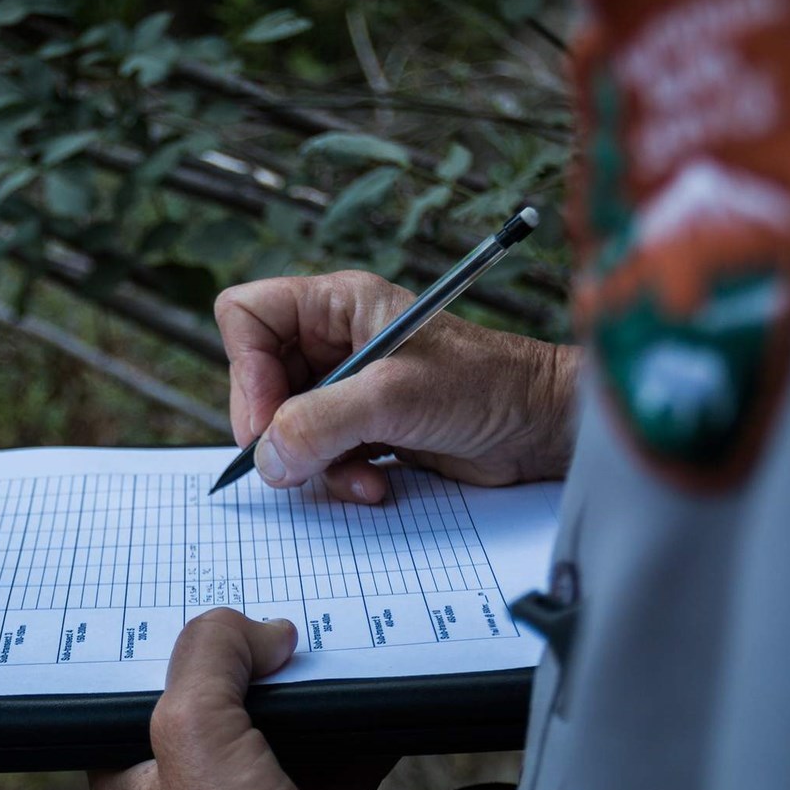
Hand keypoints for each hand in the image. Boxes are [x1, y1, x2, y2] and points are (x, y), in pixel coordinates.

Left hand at [89, 609, 391, 789]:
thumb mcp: (197, 736)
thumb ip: (209, 661)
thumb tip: (259, 632)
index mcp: (134, 779)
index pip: (143, 689)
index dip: (178, 646)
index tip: (216, 612)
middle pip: (221, 706)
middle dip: (257, 666)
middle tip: (282, 630)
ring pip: (281, 736)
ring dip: (313, 698)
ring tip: (333, 658)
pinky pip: (333, 769)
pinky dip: (357, 739)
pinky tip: (373, 710)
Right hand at [215, 270, 579, 500]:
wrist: (543, 430)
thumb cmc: (486, 386)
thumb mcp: (394, 398)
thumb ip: (320, 424)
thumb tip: (266, 458)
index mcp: (336, 305)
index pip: (248, 317)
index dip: (246, 368)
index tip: (269, 418)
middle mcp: (334, 341)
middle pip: (259, 380)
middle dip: (278, 429)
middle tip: (296, 462)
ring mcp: (347, 387)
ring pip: (285, 426)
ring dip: (313, 462)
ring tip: (356, 474)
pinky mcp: (363, 428)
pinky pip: (317, 456)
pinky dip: (338, 477)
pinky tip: (375, 483)